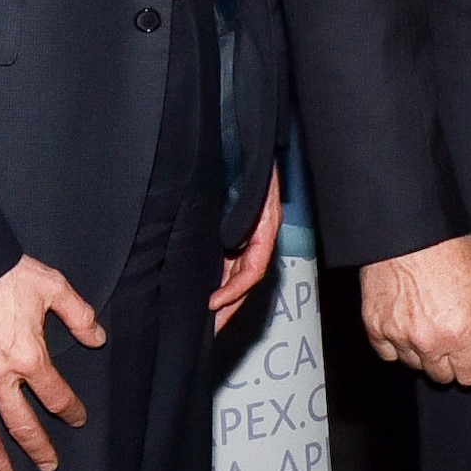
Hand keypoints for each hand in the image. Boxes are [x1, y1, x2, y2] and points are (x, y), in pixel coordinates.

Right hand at [0, 255, 106, 470]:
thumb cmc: (0, 274)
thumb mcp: (50, 285)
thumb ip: (78, 313)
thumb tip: (97, 339)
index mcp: (29, 356)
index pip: (56, 395)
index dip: (71, 411)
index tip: (78, 419)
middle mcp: (0, 377)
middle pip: (22, 424)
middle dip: (38, 447)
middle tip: (48, 464)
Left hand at [210, 168, 282, 330]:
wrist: (245, 141)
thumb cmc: (251, 162)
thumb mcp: (253, 187)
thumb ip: (246, 213)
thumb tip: (231, 244)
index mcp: (265, 229)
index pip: (253, 269)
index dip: (235, 290)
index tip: (214, 303)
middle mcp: (257, 236)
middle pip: (245, 279)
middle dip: (229, 305)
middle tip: (211, 329)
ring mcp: (245, 236)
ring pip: (236, 273)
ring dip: (224, 297)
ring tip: (208, 320)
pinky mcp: (232, 233)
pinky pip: (228, 261)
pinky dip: (219, 279)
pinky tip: (205, 290)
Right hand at [360, 235, 470, 385]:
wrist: (406, 227)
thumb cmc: (447, 249)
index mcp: (458, 332)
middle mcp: (426, 340)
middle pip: (443, 376)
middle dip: (452, 358)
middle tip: (452, 327)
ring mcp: (397, 335)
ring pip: (415, 365)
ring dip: (424, 351)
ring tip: (429, 318)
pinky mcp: (374, 326)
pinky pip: (387, 353)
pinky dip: (397, 343)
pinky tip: (407, 321)